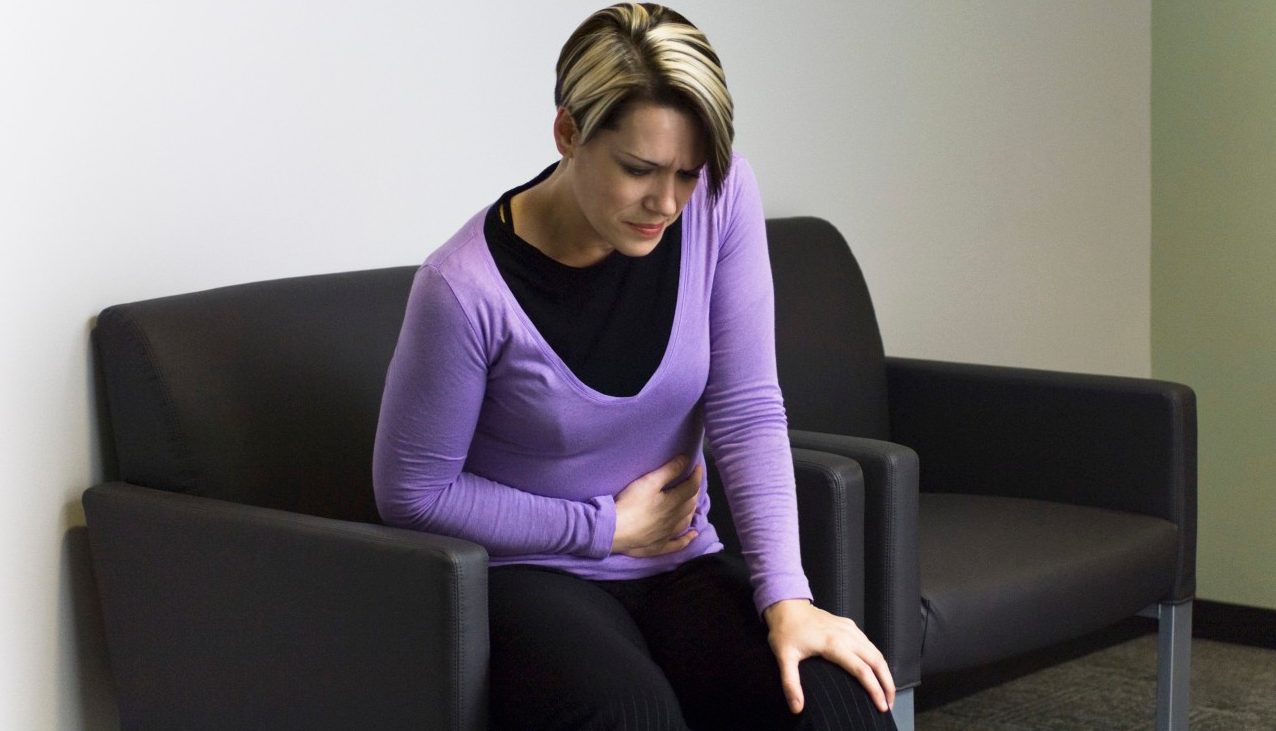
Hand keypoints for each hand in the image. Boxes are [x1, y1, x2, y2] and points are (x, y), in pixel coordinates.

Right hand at [611, 455, 701, 556]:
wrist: (614, 531)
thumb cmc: (630, 504)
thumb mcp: (649, 482)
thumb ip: (669, 470)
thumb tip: (687, 459)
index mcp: (672, 502)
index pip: (691, 487)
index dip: (696, 476)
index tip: (698, 467)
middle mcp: (673, 519)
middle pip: (689, 504)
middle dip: (694, 492)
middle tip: (693, 483)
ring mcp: (667, 534)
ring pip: (685, 522)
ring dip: (691, 512)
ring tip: (692, 504)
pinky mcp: (658, 547)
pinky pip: (677, 544)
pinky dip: (687, 539)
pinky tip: (692, 535)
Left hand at [763, 599, 894, 714]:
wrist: (786, 605)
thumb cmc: (785, 631)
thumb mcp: (784, 658)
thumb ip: (791, 684)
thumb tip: (797, 708)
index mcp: (833, 644)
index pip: (862, 670)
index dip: (874, 690)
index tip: (881, 706)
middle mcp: (846, 635)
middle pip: (876, 661)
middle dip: (887, 684)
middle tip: (889, 704)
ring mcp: (849, 628)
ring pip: (876, 651)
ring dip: (885, 672)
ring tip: (886, 692)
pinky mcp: (849, 625)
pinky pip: (869, 644)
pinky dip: (877, 659)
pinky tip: (876, 670)